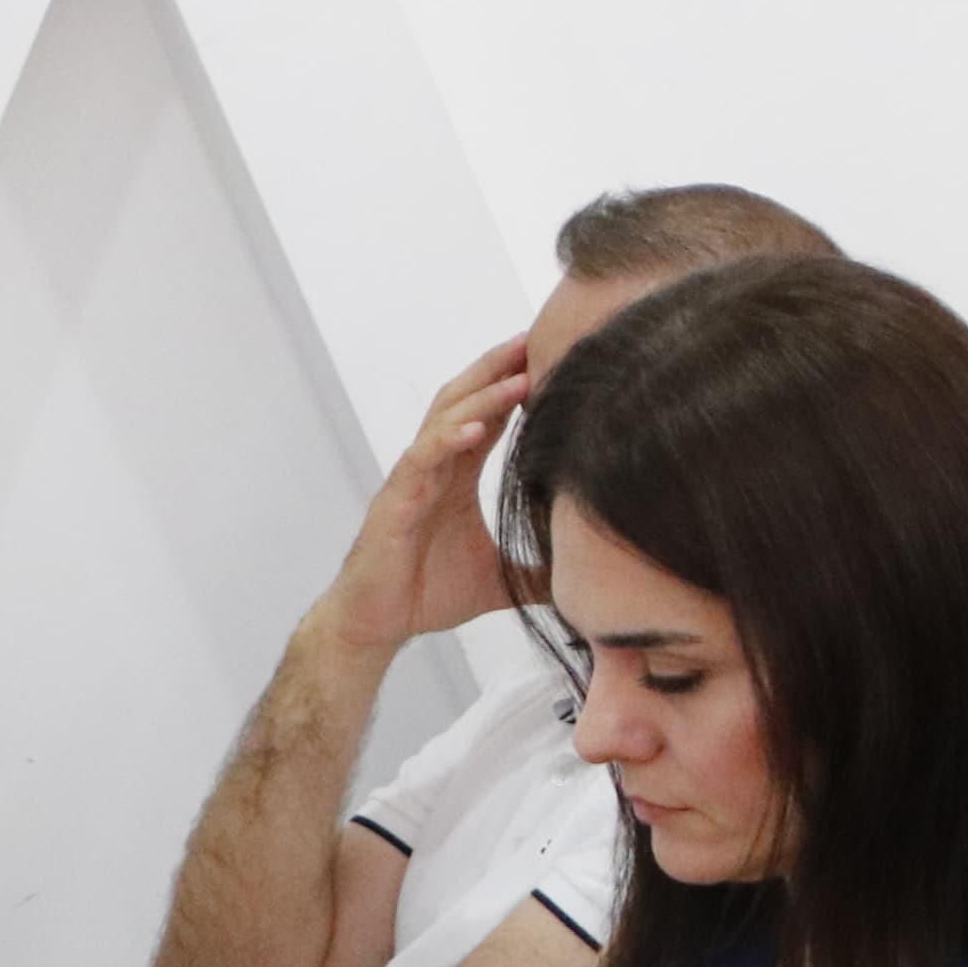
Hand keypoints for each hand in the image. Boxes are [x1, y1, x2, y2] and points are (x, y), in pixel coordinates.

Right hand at [317, 338, 536, 655]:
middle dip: (499, 370)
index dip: (516, 387)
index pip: (488, 418)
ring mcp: (412, 481)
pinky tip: (472, 430)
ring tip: (519, 378)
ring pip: (444, 422)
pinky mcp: (394, 503)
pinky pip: (419, 461)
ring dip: (481, 398)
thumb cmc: (428, 594)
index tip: (554, 358)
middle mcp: (434, 469)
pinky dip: (445, 441)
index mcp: (456, 476)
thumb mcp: (501, 579)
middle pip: (466, 403)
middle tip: (537, 340)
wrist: (378, 626)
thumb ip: (540, 572)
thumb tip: (589, 579)